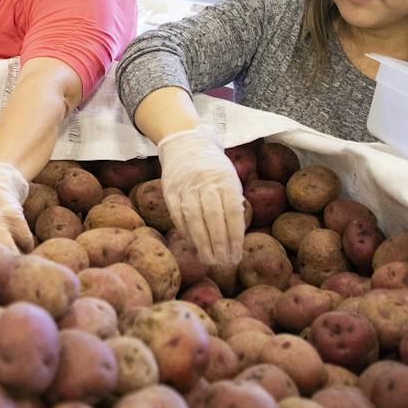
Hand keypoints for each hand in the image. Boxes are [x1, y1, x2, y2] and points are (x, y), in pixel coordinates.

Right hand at [156, 128, 245, 268]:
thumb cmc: (213, 167)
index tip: (237, 255)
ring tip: (209, 260)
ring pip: (194, 219)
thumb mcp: (230, 178)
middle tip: (224, 263)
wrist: (185, 144)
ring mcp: (185, 186)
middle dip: (219, 244)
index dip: (235, 236)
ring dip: (202, 243)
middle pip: (213, 218)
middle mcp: (204, 183)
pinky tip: (193, 245)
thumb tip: (236, 235)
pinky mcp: (170, 191)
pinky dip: (186, 232)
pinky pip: (178, 216)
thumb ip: (233, 202)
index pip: (232, 212)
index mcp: (224, 179)